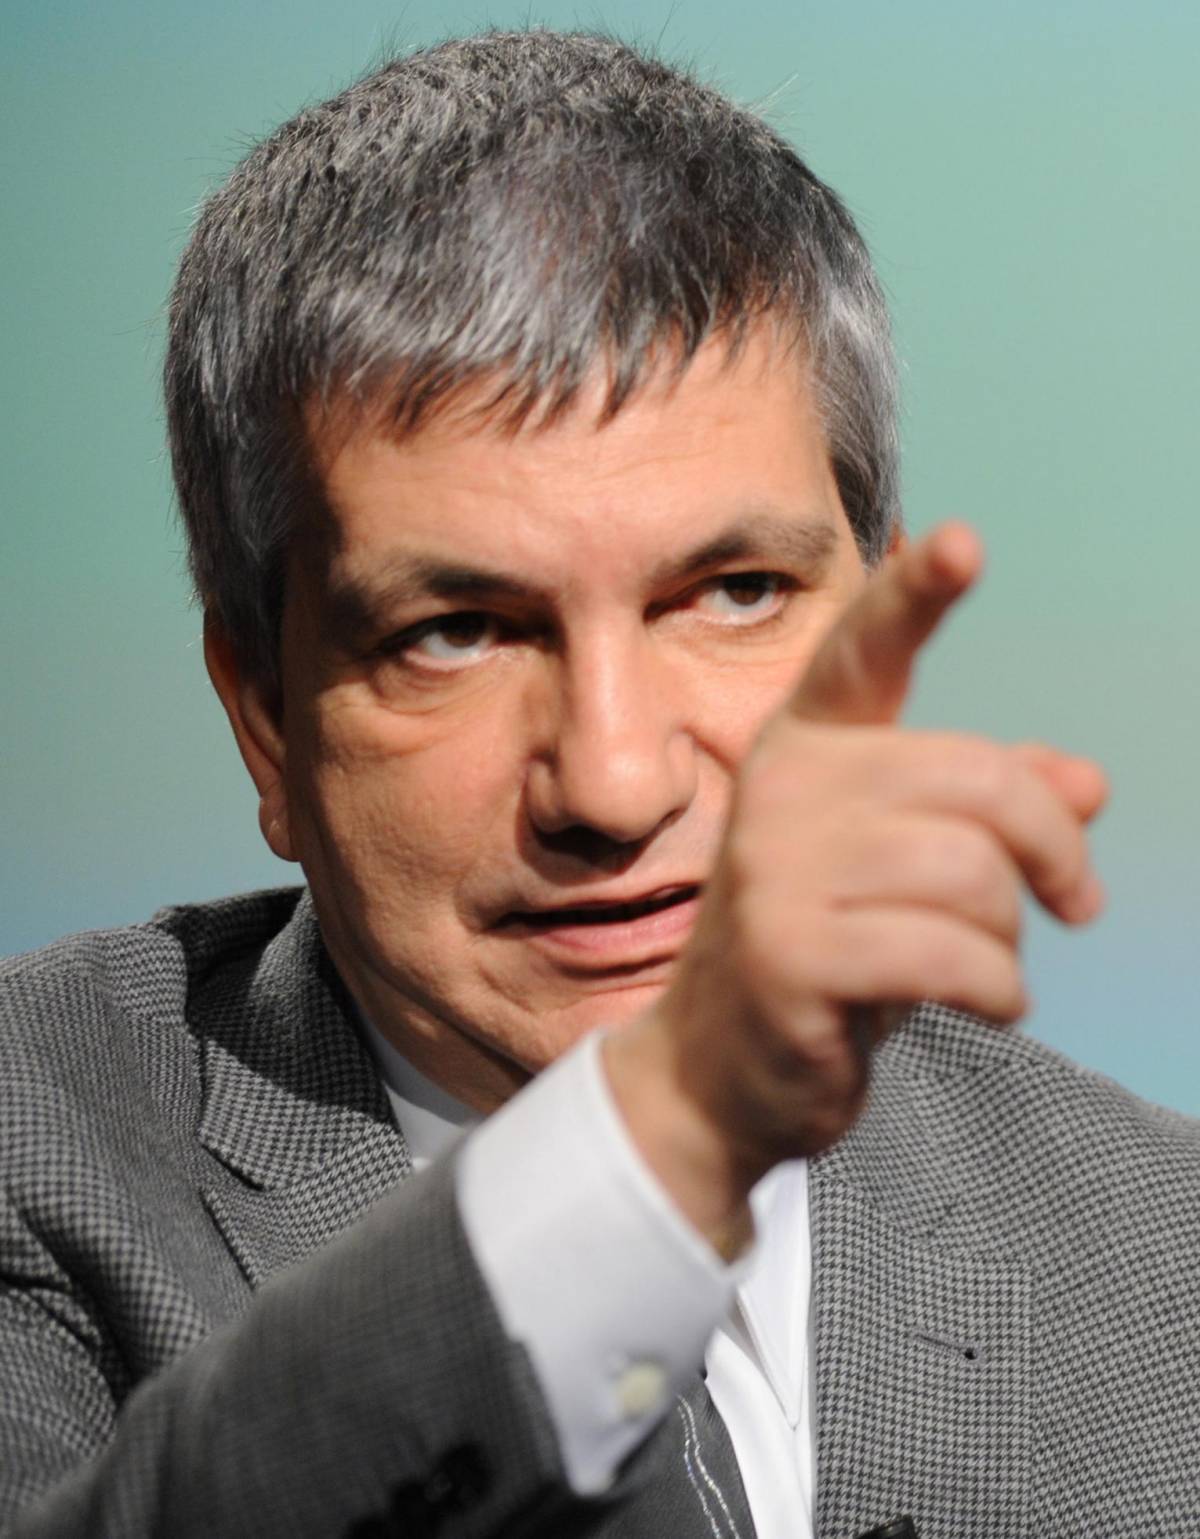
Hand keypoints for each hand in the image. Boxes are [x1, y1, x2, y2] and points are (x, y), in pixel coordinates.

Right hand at [604, 523, 1106, 1253]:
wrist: (718, 1070)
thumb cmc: (826, 951)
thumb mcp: (904, 869)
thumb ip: (987, 814)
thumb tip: (1089, 782)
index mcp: (804, 746)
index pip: (861, 651)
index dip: (914, 594)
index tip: (964, 543)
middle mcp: (780, 788)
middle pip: (977, 781)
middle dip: (1052, 851)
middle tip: (1075, 904)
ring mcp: (774, 870)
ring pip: (972, 872)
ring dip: (1012, 937)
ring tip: (990, 966)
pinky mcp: (787, 953)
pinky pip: (950, 954)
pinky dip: (997, 989)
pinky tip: (986, 1005)